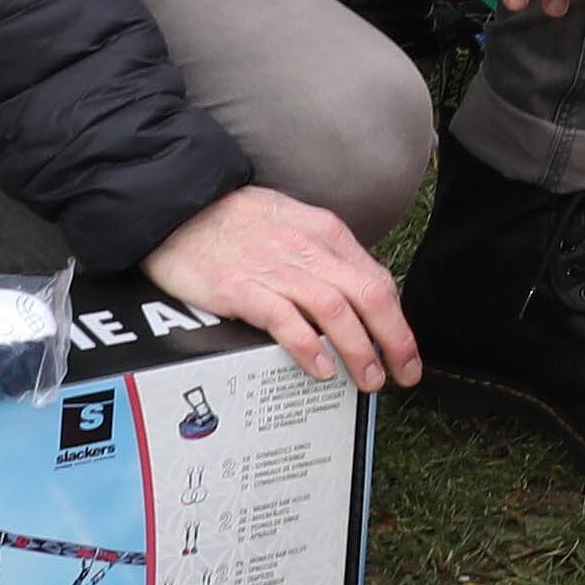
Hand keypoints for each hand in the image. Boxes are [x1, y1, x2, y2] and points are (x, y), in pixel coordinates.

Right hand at [146, 181, 419, 390]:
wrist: (179, 205)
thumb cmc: (235, 221)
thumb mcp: (293, 226)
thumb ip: (323, 258)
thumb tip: (353, 298)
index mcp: (324, 233)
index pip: (377, 281)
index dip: (399, 322)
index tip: (406, 352)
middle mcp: (308, 249)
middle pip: (369, 295)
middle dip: (395, 340)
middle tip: (404, 373)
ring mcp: (275, 268)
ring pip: (336, 309)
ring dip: (359, 349)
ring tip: (368, 379)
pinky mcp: (240, 287)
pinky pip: (284, 319)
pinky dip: (309, 346)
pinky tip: (321, 368)